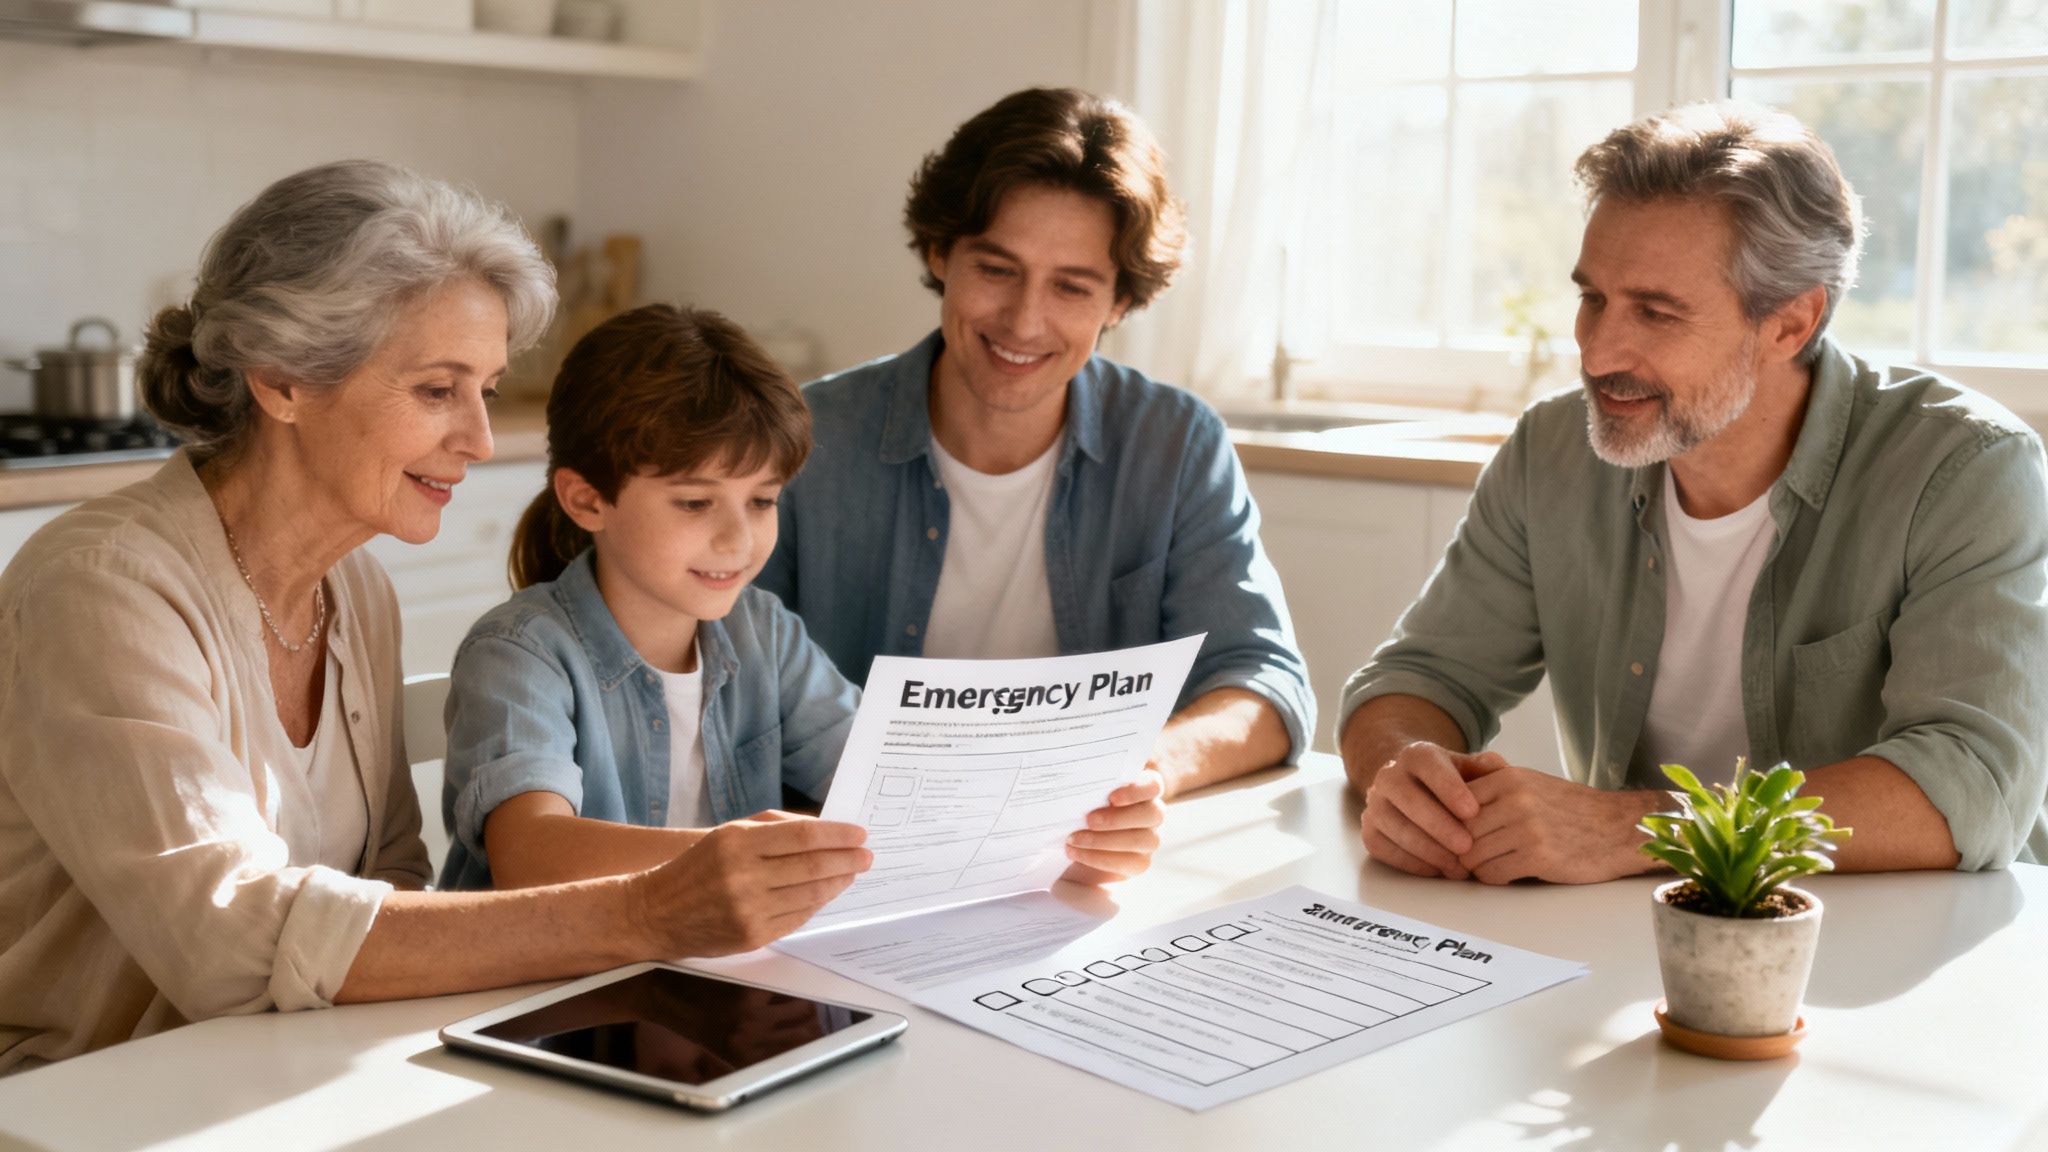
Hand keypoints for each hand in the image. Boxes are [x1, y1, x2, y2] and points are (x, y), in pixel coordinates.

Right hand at [630, 813, 870, 955]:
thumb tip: (823, 829)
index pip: (803, 836)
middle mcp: (744, 876)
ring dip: (839, 882)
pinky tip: (827, 893)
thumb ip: (774, 827)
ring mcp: (749, 910)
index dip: (837, 835)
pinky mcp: (752, 936)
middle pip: (813, 866)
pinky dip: (817, 903)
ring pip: (811, 894)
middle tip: (867, 855)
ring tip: (853, 872)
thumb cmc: (697, 867)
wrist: (655, 912)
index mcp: (737, 842)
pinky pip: (798, 918)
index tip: (860, 833)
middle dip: (847, 860)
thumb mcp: (728, 833)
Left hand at [1061, 769, 1165, 885]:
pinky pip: (1126, 863)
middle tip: (1088, 820)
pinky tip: (1076, 852)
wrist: (1077, 839)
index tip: (1112, 798)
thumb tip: (1079, 781)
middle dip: (1117, 818)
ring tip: (1074, 839)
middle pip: (1152, 814)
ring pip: (1140, 840)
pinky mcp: (1140, 862)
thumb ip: (1092, 786)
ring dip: (1103, 840)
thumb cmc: (1084, 808)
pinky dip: (1097, 858)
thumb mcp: (1087, 794)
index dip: (1136, 791)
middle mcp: (1153, 813)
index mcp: (1144, 789)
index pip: (1153, 785)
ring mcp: (1150, 839)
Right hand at [1359, 743, 1503, 878]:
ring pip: (1394, 826)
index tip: (1473, 811)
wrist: (1411, 787)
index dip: (1450, 789)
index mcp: (1416, 755)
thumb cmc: (1448, 782)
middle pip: (1408, 799)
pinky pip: (1385, 849)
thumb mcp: (1468, 768)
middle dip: (1439, 825)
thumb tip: (1502, 770)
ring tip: (1457, 866)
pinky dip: (1411, 862)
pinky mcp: (1369, 830)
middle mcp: (1389, 775)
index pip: (1429, 766)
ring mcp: (1375, 804)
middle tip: (1467, 846)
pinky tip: (1437, 870)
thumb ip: (1487, 768)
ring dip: (1427, 849)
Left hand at [1456, 766, 1658, 883]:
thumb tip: (1453, 787)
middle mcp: (1515, 799)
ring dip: (1476, 866)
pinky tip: (1508, 872)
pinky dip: (1494, 877)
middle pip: (1460, 831)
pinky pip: (1492, 874)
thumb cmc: (1570, 808)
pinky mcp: (1538, 856)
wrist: (1618, 828)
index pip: (1455, 803)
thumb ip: (1493, 781)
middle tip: (1464, 858)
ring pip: (1472, 855)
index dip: (1450, 824)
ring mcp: (1527, 828)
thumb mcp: (1530, 780)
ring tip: (1490, 864)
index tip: (1454, 836)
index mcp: (1509, 778)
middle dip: (1459, 849)